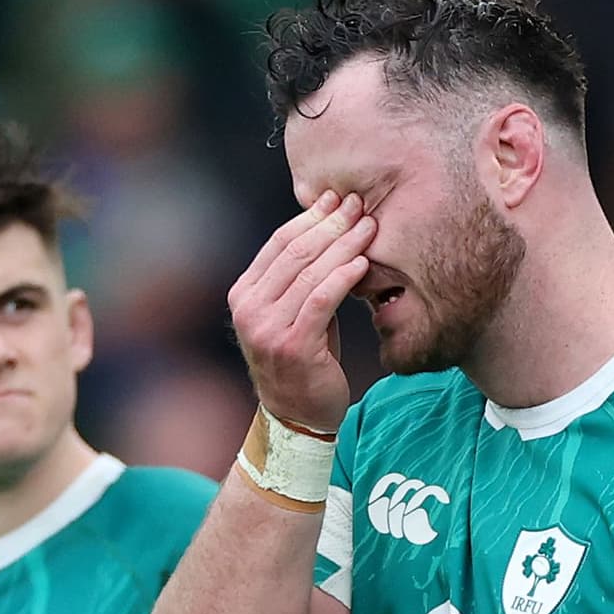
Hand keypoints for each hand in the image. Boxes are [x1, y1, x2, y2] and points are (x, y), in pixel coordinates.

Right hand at [228, 191, 374, 437]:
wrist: (298, 415)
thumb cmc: (305, 359)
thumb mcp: (294, 313)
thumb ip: (300, 279)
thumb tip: (330, 227)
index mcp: (244, 294)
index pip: (279, 243)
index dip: (311, 217)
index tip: (338, 198)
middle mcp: (249, 309)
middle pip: (294, 252)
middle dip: (331, 224)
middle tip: (360, 204)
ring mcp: (267, 329)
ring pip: (309, 273)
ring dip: (343, 245)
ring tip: (369, 226)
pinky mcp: (293, 347)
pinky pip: (320, 302)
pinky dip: (342, 278)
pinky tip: (361, 262)